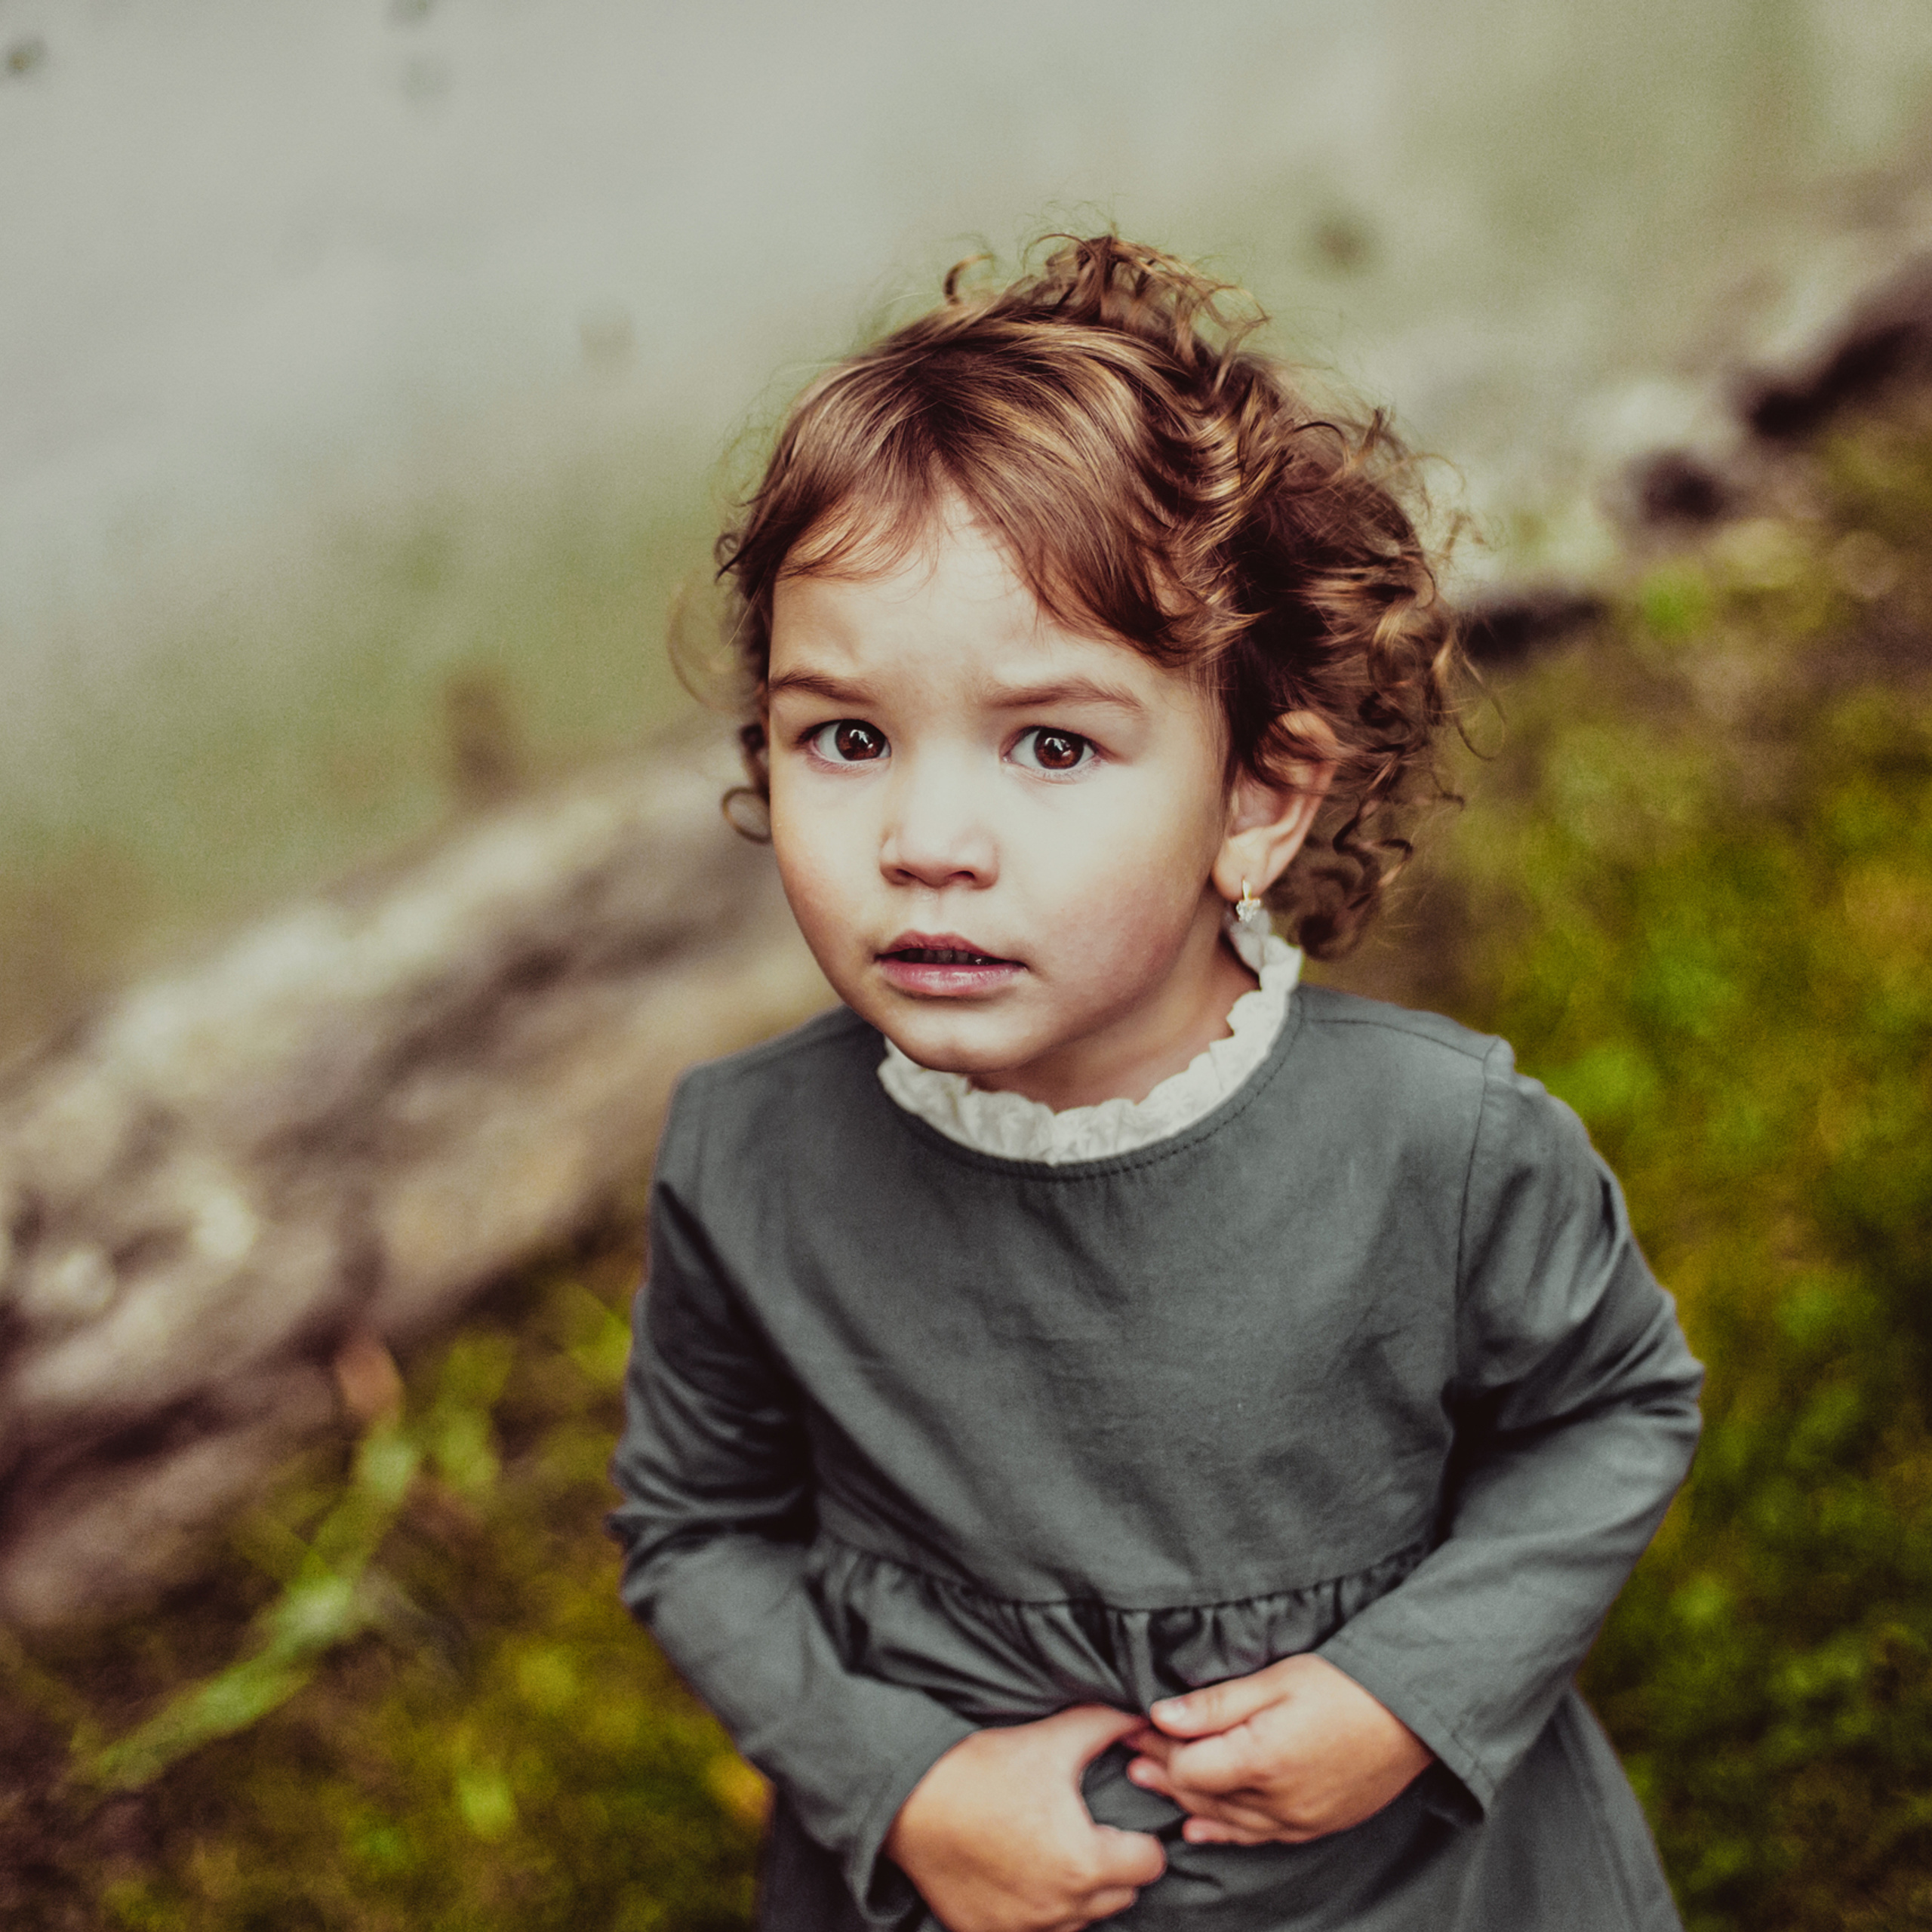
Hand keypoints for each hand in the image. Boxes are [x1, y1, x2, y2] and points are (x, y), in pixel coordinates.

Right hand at [885, 1704, 1167, 1931]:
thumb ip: (1105, 1725)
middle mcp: (1059, 1908)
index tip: (1116, 1821)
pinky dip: (1036, 1909)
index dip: (1140, 1838)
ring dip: (1076, 1892)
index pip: (1149, 1865)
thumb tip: (1138, 1716)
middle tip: (1082, 1830)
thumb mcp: (1052, 1739)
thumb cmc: (983, 1768)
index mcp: (1083, 1862)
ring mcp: (1023, 1929)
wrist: (911, 1798)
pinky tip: (1018, 1872)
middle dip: (1111, 1865)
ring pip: (1079, 1920)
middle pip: (1119, 1896)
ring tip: (1050, 1849)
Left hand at [1124, 1654, 1431, 1847]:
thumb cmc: (1343, 1686)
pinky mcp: (1315, 1825)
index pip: (1187, 1766)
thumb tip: (1161, 1715)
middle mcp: (1276, 1801)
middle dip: (1162, 1773)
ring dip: (1184, 1801)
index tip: (1131, 1726)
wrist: (1412, 1715)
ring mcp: (1297, 1819)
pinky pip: (1257, 1837)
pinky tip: (1199, 1827)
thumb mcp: (1276, 1680)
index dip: (1155, 1747)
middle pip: (1200, 1796)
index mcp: (1261, 1760)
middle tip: (1131, 1754)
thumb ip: (1216, 1703)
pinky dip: (1223, 1831)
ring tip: (1150, 1782)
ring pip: (1224, 1821)